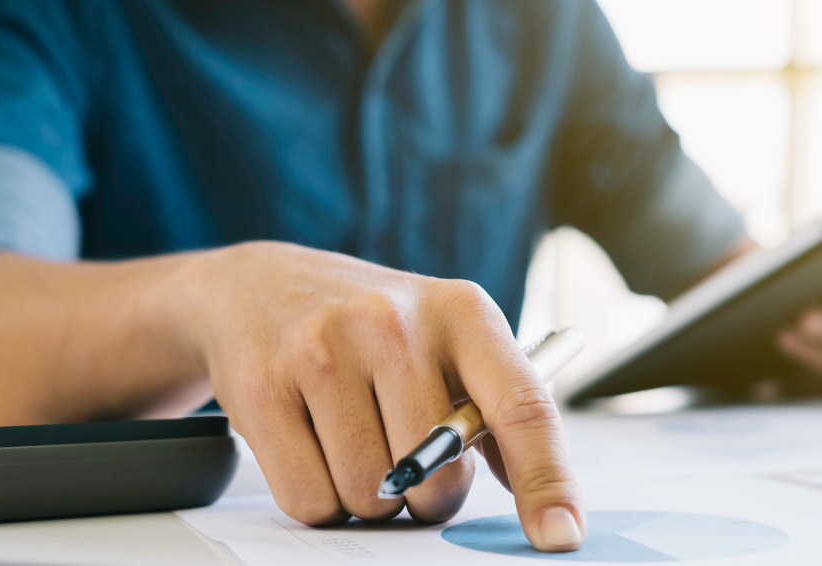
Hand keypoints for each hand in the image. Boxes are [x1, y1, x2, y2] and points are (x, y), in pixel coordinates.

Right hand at [156, 242, 584, 550]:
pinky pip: (310, 500)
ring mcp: (325, 351)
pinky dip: (319, 498)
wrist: (260, 288)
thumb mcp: (447, 340)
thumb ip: (495, 411)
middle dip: (428, 494)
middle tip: (408, 460)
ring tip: (354, 440)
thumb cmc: (374, 327)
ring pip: (370, 497)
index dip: (547, 479)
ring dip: (369, 496)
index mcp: (463, 312)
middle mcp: (396, 323)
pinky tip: (314, 444)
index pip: (522, 405)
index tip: (561, 534)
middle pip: (436, 477)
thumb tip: (546, 498)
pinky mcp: (265, 388)